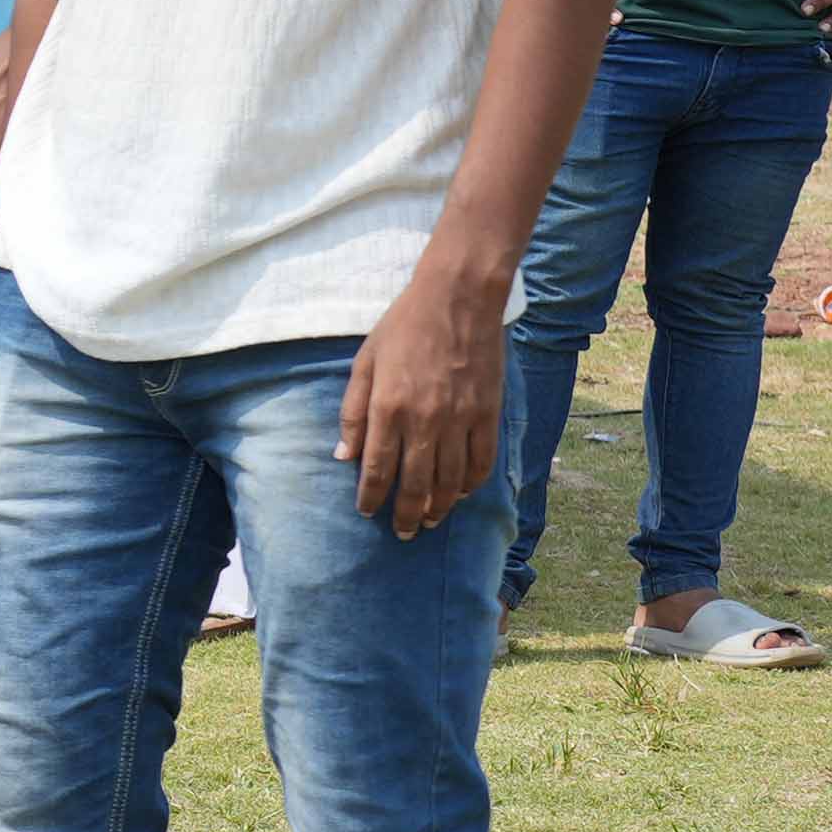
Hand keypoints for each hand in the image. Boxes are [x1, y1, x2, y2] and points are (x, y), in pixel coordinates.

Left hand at [334, 258, 509, 541]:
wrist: (458, 299)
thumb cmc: (403, 327)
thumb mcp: (364, 363)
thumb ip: (353, 413)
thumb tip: (343, 457)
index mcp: (388, 408)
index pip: (377, 469)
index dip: (372, 498)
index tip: (367, 513)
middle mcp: (424, 421)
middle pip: (416, 485)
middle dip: (406, 514)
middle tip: (402, 532)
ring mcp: (460, 420)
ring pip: (451, 481)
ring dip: (440, 507)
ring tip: (429, 521)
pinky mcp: (488, 414)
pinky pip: (481, 461)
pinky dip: (472, 484)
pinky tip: (462, 494)